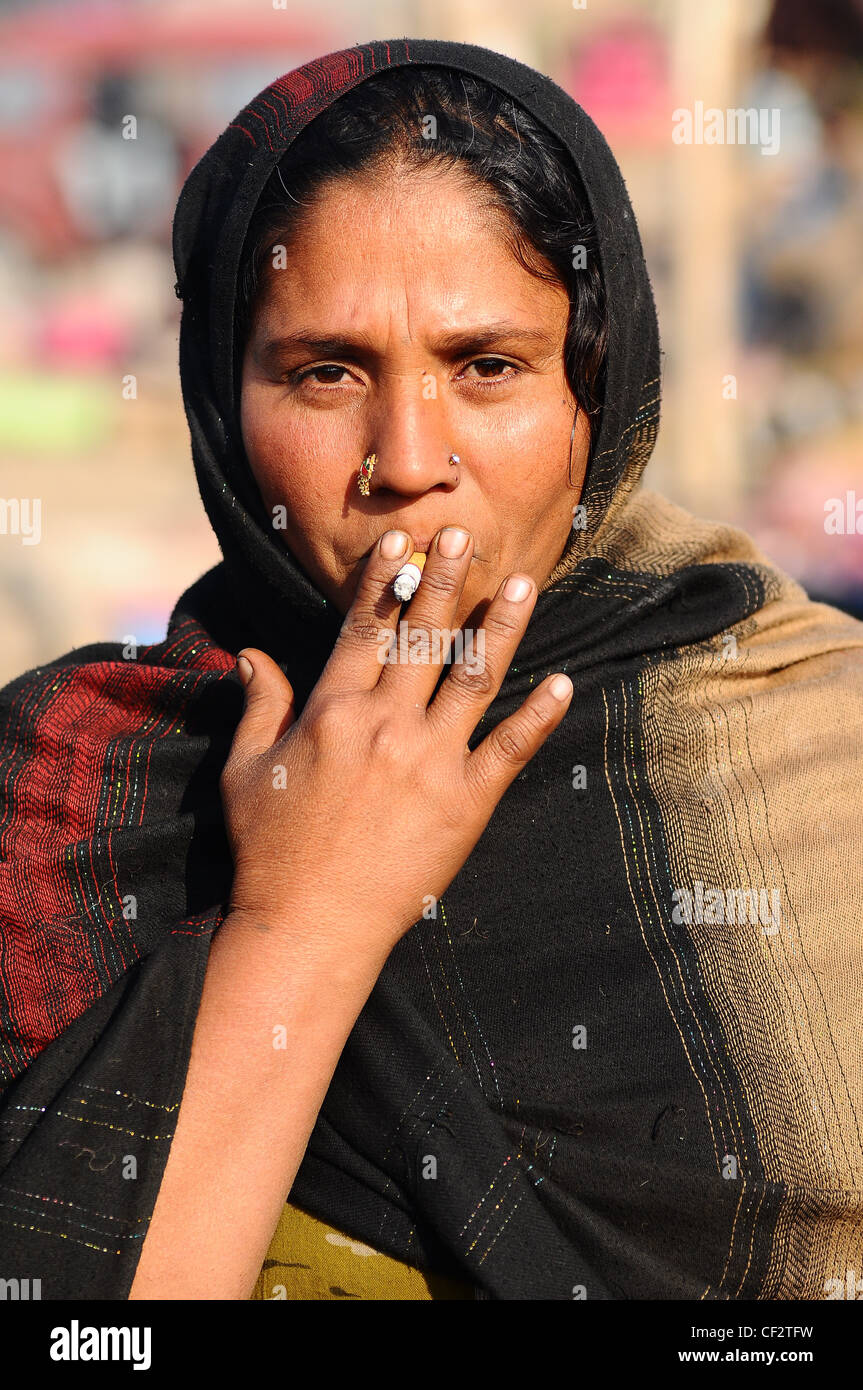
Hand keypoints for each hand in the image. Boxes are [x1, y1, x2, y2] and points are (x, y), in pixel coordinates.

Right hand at [219, 526, 572, 959]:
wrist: (311, 926)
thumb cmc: (270, 851)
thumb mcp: (245, 772)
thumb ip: (258, 706)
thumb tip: (249, 653)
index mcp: (332, 712)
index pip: (364, 629)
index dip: (384, 581)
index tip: (404, 542)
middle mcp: (385, 726)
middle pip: (424, 637)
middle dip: (446, 581)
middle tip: (467, 535)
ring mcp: (430, 763)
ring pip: (474, 678)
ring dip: (502, 628)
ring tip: (525, 585)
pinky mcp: (466, 804)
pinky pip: (509, 749)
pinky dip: (539, 716)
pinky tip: (566, 684)